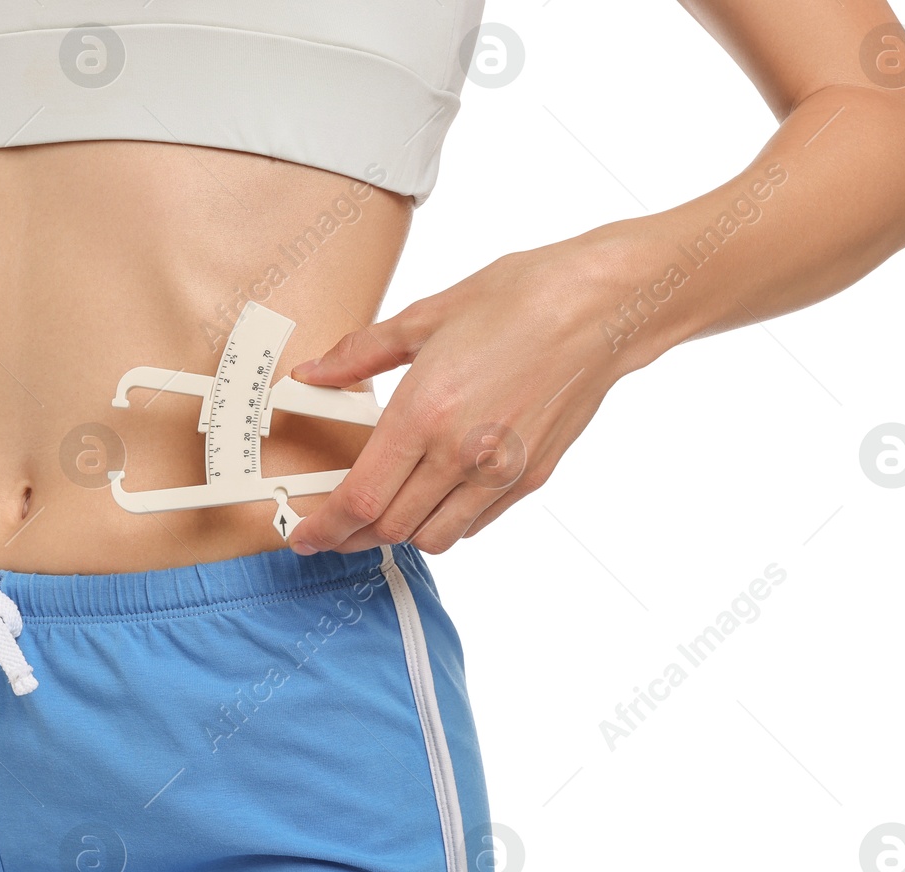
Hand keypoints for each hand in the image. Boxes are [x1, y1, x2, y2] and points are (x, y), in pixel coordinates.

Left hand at [285, 233, 649, 554]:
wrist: (600, 306)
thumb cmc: (519, 300)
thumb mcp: (426, 315)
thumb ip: (360, 354)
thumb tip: (314, 373)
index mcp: (425, 413)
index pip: (360, 498)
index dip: (324, 528)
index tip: (304, 535)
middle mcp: (461, 453)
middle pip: (390, 528)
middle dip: (352, 536)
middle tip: (332, 527)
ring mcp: (499, 472)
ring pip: (434, 539)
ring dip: (401, 534)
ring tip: (383, 513)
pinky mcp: (529, 478)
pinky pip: (474, 524)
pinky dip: (446, 522)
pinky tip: (435, 495)